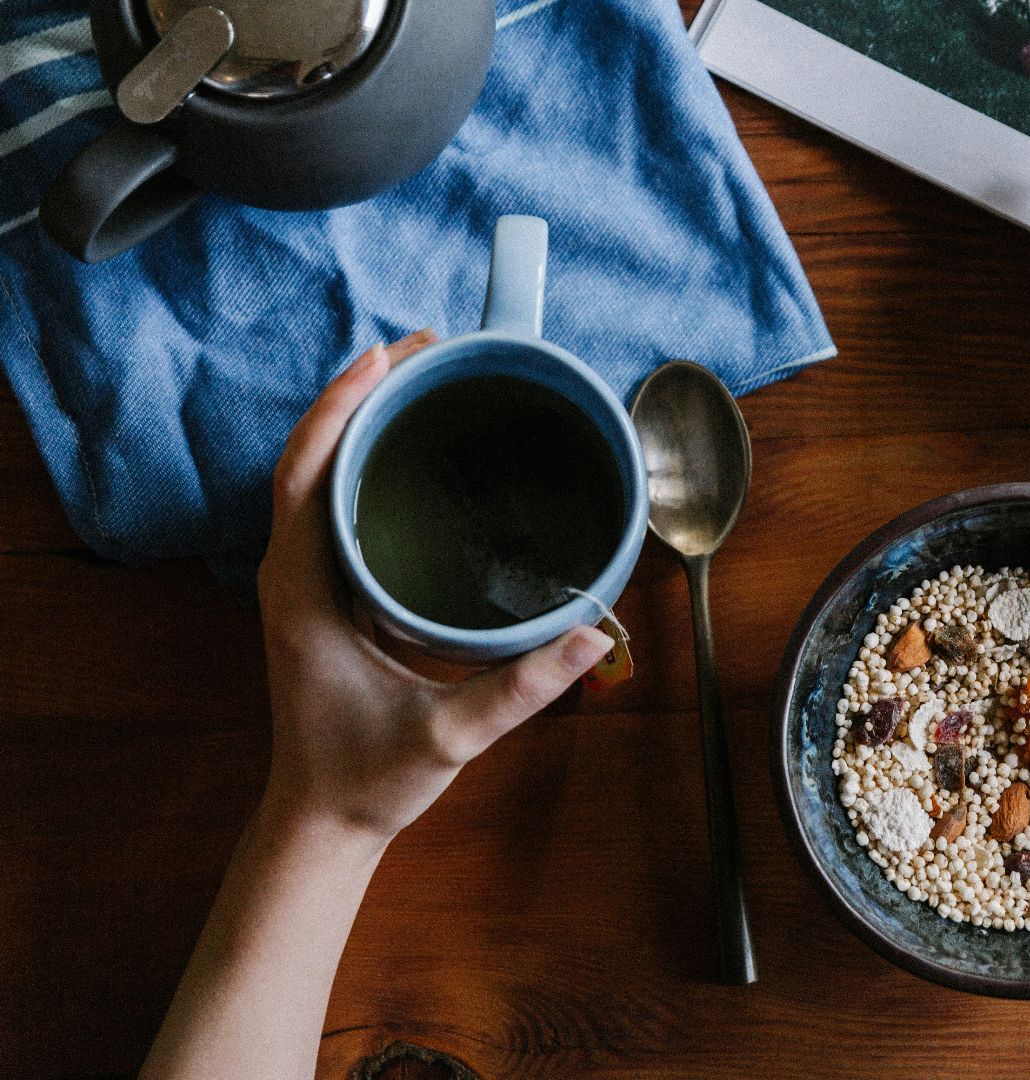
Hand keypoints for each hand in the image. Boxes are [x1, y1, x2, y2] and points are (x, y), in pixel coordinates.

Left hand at [254, 332, 611, 841]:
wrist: (323, 822)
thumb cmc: (367, 778)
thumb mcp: (448, 734)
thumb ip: (520, 687)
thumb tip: (593, 634)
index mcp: (303, 592)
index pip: (305, 474)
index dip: (341, 407)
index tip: (389, 356)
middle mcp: (294, 575)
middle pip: (311, 457)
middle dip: (362, 393)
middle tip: (428, 349)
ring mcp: (306, 583)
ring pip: (319, 476)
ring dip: (363, 421)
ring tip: (424, 379)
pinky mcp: (325, 595)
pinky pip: (335, 506)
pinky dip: (366, 462)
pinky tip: (414, 452)